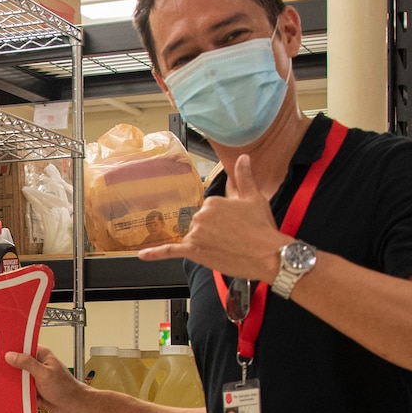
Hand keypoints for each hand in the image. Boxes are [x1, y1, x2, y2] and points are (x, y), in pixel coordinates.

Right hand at [4, 344, 83, 412]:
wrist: (72, 405)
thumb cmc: (65, 388)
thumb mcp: (44, 374)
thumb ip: (27, 364)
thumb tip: (10, 355)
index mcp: (41, 354)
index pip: (23, 346)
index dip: (11, 348)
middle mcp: (36, 364)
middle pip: (17, 362)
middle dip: (7, 366)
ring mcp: (33, 377)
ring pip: (16, 376)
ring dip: (10, 380)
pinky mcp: (31, 389)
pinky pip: (19, 388)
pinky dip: (14, 390)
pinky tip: (5, 392)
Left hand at [137, 151, 288, 281]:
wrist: (268, 255)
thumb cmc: (262, 228)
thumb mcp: (254, 197)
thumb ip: (244, 177)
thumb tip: (243, 157)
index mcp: (212, 201)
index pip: (209, 210)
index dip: (222, 220)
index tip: (236, 226)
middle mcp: (200, 215)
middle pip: (199, 224)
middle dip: (213, 232)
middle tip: (234, 238)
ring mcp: (196, 234)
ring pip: (192, 237)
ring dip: (205, 243)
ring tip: (227, 248)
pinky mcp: (194, 251)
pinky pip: (171, 251)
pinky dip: (156, 253)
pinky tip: (143, 255)